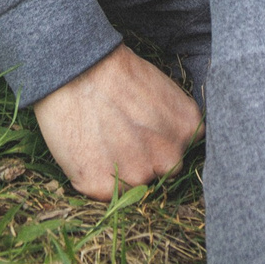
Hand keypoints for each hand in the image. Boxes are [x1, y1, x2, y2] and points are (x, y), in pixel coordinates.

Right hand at [30, 43, 200, 197]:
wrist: (76, 71)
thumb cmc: (115, 72)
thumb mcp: (162, 90)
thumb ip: (170, 121)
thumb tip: (164, 137)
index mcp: (188, 129)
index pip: (182, 148)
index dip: (161, 141)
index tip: (144, 132)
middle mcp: (171, 158)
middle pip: (163, 170)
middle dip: (145, 159)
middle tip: (119, 136)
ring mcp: (139, 176)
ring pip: (134, 184)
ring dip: (120, 170)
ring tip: (100, 140)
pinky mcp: (105, 188)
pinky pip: (104, 192)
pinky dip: (94, 176)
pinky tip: (87, 149)